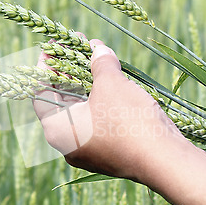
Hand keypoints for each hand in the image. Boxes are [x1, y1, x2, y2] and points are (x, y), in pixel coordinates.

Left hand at [33, 39, 188, 181]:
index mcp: (57, 130)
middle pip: (62, 99)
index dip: (45, 65)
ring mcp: (89, 148)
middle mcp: (68, 143)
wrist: (164, 159)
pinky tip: (112, 77)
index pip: (40, 92)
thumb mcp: (111, 84)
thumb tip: (97, 50)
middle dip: (70, 69)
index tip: (54, 46)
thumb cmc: (129, 120)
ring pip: (83, 108)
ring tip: (97, 55)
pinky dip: (102, 98)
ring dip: (89, 81)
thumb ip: (99, 63)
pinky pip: (98, 119)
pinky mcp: (109, 150)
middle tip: (78, 45)